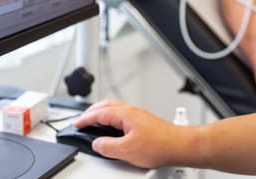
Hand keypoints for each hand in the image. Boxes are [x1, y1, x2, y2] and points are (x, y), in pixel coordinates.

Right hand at [73, 99, 194, 167]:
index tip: (76, 124)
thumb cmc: (160, 145)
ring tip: (94, 122)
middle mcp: (131, 110)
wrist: (180, 146)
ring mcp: (138, 115)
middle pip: (105, 106)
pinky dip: (111, 117)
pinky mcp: (144, 121)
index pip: (98, 113)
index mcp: (124, 114)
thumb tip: (97, 143)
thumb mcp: (127, 151)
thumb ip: (108, 147)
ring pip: (114, 108)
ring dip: (101, 113)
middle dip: (91, 112)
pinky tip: (113, 127)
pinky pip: (121, 114)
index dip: (84, 119)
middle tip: (82, 121)